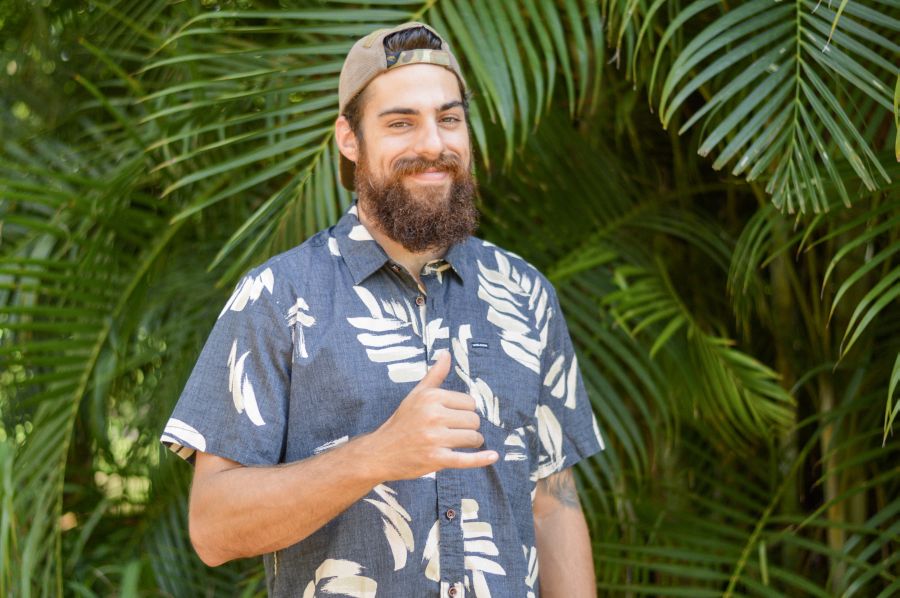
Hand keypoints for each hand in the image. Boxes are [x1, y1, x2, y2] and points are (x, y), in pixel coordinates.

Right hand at [367, 351, 498, 480]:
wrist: (381, 452)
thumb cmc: (402, 422)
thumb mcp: (417, 394)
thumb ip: (435, 375)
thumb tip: (446, 354)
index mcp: (431, 397)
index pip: (469, 402)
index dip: (465, 411)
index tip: (454, 417)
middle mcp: (434, 415)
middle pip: (474, 420)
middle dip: (469, 427)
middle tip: (454, 431)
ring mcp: (435, 439)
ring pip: (473, 438)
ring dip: (472, 442)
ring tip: (457, 442)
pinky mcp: (436, 459)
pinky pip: (466, 459)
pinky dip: (481, 459)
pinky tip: (493, 456)